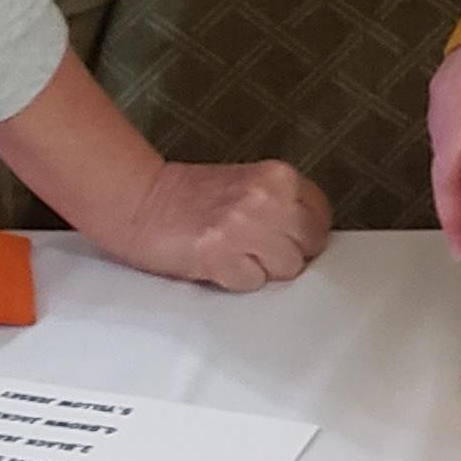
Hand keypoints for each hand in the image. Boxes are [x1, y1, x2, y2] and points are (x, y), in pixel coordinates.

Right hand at [84, 152, 330, 291]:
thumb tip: (310, 234)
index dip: (304, 234)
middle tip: (257, 249)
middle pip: (309, 245)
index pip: (322, 217)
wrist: (138, 200)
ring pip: (286, 268)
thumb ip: (282, 203)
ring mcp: (244, 227)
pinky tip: (218, 264)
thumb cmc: (190, 196)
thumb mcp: (249, 184)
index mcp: (278, 177)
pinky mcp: (220, 255)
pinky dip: (236, 280)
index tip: (285, 238)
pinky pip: (252, 283)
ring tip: (236, 255)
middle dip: (288, 253)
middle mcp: (267, 198)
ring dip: (263, 269)